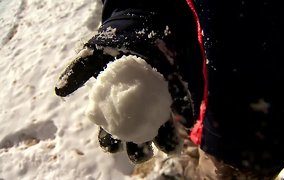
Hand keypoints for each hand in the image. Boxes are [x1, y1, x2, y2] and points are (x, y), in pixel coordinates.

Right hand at [55, 9, 201, 162]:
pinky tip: (184, 121)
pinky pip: (175, 106)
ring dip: (163, 140)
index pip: (109, 132)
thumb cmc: (110, 46)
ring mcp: (151, 103)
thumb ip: (77, 73)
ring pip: (156, 127)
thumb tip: (59, 91)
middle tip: (142, 155)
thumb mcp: (90, 57)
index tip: (112, 147)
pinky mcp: (167, 93)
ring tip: (168, 149)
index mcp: (113, 109)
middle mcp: (133, 110)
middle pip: (134, 137)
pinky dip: (181, 113)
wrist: (133, 30)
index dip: (110, 143)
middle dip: (138, 150)